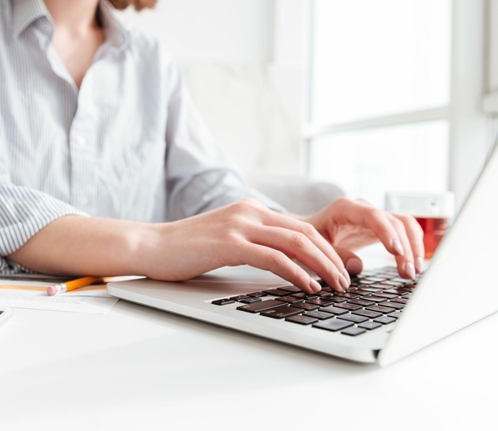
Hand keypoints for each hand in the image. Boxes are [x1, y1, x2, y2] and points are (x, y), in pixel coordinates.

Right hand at [150, 198, 351, 292]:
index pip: (301, 227)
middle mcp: (249, 212)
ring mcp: (239, 225)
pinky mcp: (229, 243)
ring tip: (335, 286)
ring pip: (296, 242)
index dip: (326, 249)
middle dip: (332, 258)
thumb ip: (254, 243)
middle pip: (306, 232)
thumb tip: (284, 264)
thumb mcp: (226, 240)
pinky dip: (297, 273)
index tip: (340, 270)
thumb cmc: (186, 250)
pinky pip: (274, 257)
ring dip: (322, 266)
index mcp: (252, 210)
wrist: (150, 246)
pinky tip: (307, 287)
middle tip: (346, 280)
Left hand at [300, 197, 424, 279]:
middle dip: (405, 247)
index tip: (396, 252)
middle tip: (407, 272)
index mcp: (345, 208)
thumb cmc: (310, 238)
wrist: (308, 232)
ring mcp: (374, 216)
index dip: (387, 233)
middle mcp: (363, 208)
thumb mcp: (316, 246)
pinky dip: (411, 246)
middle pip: (394, 222)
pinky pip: (403, 232)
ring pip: (404, 225)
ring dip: (413, 246)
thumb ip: (335, 254)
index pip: (373, 216)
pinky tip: (413, 265)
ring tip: (413, 271)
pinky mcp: (381, 226)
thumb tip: (358, 266)